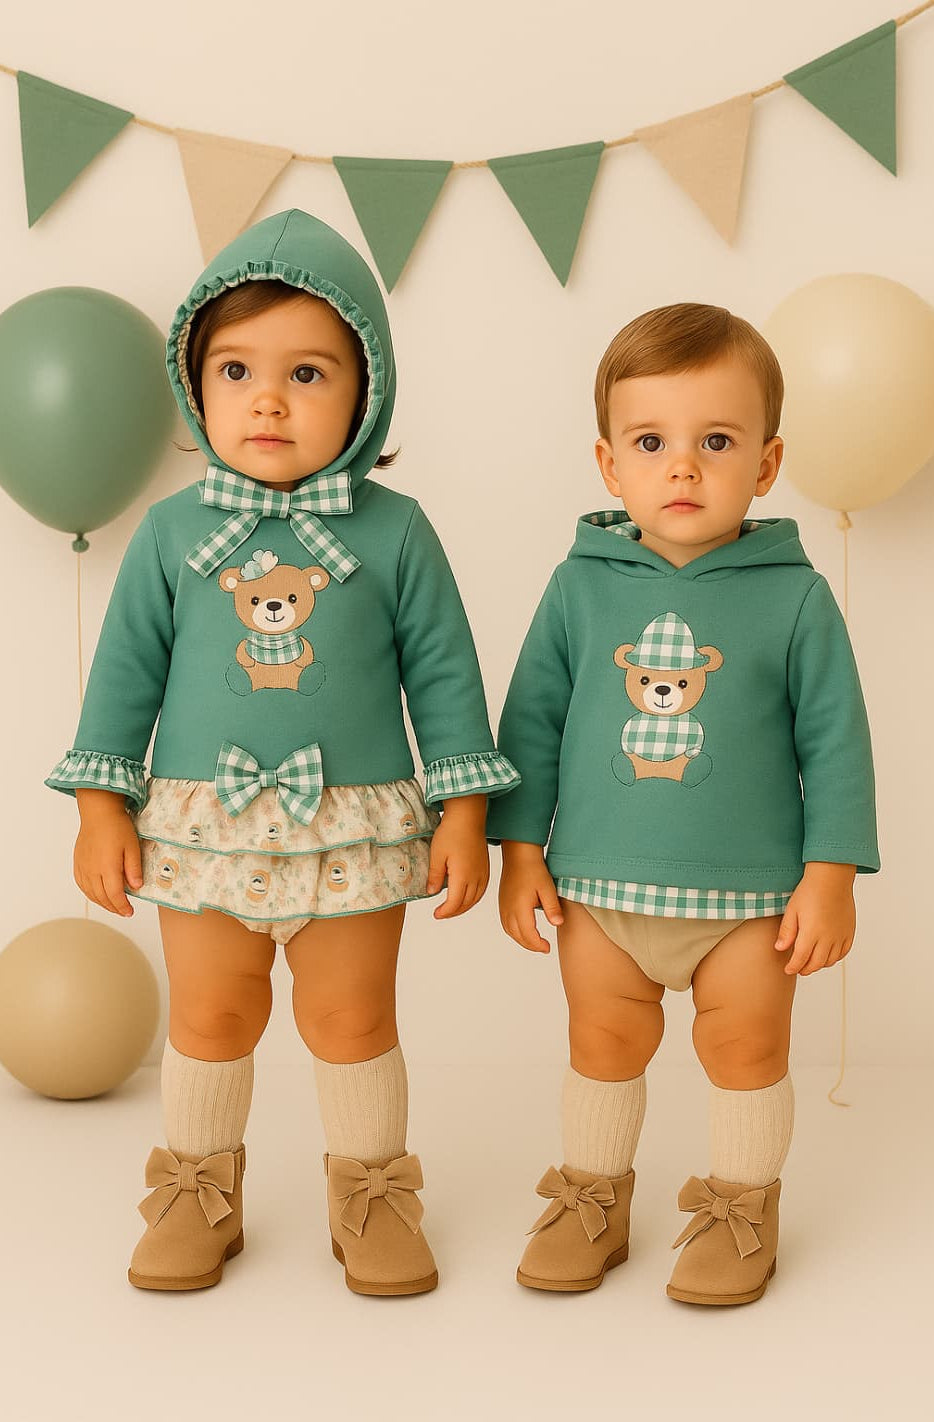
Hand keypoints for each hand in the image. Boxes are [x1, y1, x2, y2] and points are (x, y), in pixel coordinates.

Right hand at [74, 788, 143, 917]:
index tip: (129, 912)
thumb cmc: (117, 826)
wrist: (98, 813)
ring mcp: (83, 867)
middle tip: (124, 911)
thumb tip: (136, 887)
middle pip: (102, 897)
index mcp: (107, 867)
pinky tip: (98, 894)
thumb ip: (134, 869)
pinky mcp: (78, 863)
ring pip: (90, 894)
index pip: (115, 895)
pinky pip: (82, 885)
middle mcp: (92, 870)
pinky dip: (90, 894)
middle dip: (114, 907)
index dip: (122, 907)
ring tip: (113, 905)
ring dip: (102, 903)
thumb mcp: (133, 846)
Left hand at [426, 794, 489, 918]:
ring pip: (476, 898)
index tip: (436, 914)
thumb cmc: (452, 832)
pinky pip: (482, 890)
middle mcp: (476, 877)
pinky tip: (466, 896)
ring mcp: (483, 872)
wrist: (468, 816)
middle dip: (453, 912)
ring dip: (464, 906)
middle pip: (466, 903)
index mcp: (462, 876)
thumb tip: (432, 893)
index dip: (445, 912)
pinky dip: (473, 898)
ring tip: (452, 908)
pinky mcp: (486, 867)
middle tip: (441, 913)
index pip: (454, 903)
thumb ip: (434, 876)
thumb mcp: (436, 854)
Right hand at [498, 840, 562, 952]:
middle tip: (544, 948)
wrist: (518, 855)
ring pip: (510, 932)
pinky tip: (524, 931)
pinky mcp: (502, 903)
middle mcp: (508, 910)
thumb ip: (552, 907)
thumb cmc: (533, 869)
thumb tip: (558, 923)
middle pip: (518, 936)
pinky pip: (506, 924)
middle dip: (531, 945)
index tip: (548, 948)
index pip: (528, 934)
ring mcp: (503, 906)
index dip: (538, 945)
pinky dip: (515, 932)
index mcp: (520, 907)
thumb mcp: (547, 888)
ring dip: (522, 940)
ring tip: (535, 942)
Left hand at [774, 862, 856, 975]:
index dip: (793, 967)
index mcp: (811, 933)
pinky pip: (843, 952)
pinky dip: (834, 958)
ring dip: (819, 964)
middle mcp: (828, 938)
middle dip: (805, 969)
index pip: (801, 959)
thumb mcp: (792, 910)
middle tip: (798, 968)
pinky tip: (827, 955)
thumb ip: (787, 932)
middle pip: (816, 964)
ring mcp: (840, 936)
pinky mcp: (849, 931)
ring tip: (810, 961)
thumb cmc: (809, 892)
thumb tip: (780, 948)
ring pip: (830, 961)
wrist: (831, 879)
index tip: (788, 970)